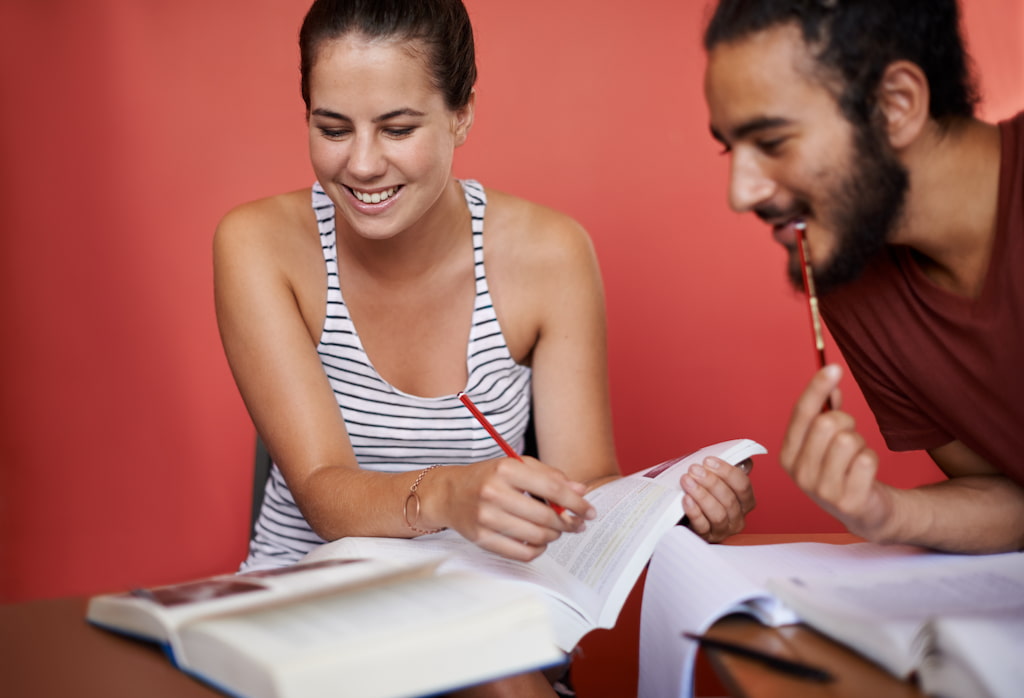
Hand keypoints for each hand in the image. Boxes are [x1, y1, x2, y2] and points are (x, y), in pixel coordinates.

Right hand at [441, 456, 594, 561]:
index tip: (590, 511)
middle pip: (546, 516)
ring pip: (537, 537)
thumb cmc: (488, 478)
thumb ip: (549, 476)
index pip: (552, 488)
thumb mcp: (516, 466)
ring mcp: (486, 518)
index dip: (576, 502)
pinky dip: (538, 549)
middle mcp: (494, 493)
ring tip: (555, 530)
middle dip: (568, 523)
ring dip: (554, 536)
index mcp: (506, 469)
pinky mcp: (482, 539)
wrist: (449, 494)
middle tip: (576, 524)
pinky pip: (522, 553)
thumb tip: (581, 491)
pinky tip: (540, 541)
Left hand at [680, 456, 755, 541]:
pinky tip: (686, 499)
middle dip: (711, 482)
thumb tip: (744, 461)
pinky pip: (702, 526)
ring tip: (687, 481)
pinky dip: (694, 511)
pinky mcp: (706, 537)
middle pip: (729, 499)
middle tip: (694, 470)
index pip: (743, 485)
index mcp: (744, 501)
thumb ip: (728, 470)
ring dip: (702, 495)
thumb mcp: (715, 478)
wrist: (681, 514)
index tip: (708, 461)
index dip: (726, 472)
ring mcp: (722, 530)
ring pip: (718, 514)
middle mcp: (737, 518)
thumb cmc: (703, 493)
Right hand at [780, 365, 893, 539]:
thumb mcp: (826, 443)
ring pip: (848, 440)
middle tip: (850, 434)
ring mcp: (822, 490)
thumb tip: (831, 382)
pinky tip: (865, 472)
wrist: (865, 513)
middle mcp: (799, 473)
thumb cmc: (843, 471)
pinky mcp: (847, 501)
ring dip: (860, 444)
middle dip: (845, 421)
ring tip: (856, 458)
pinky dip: (871, 459)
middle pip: (827, 423)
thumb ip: (824, 411)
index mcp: (788, 455)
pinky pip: (866, 460)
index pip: (802, 413)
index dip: (817, 387)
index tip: (834, 367)